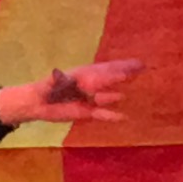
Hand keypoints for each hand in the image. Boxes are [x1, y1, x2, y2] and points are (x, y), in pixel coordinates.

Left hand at [0, 58, 143, 125]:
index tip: (134, 64)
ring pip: (108, 95)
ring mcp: (91, 99)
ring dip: (118, 94)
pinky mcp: (88, 112)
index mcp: (84, 74)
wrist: (39, 104)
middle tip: (143, 66)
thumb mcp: (51, 83)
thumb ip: (58, 79)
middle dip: (127, 72)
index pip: (105, 70)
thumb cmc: (46, 89)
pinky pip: (102, 114)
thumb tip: (59, 73)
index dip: (119, 67)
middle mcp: (91, 84)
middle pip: (111, 78)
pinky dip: (111, 115)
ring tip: (132, 92)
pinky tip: (123, 117)